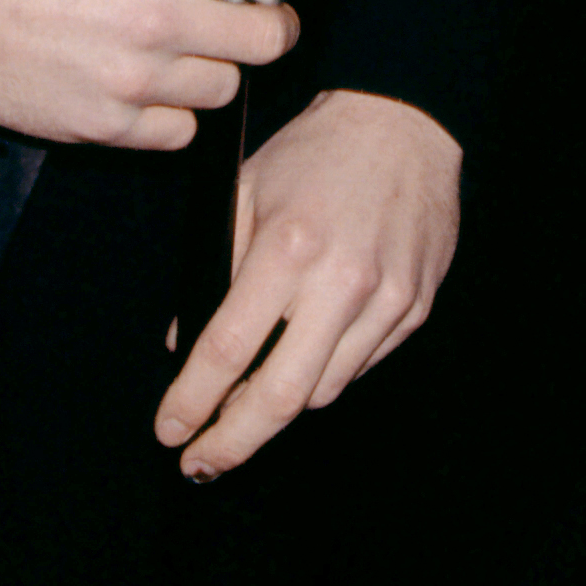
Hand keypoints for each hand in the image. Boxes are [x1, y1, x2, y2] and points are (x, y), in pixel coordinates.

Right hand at [0, 0, 322, 147]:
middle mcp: (157, 17)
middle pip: (270, 39)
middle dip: (270, 25)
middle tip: (252, 17)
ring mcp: (133, 78)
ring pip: (226, 89)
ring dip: (216, 69)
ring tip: (182, 50)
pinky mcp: (106, 125)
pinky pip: (179, 131)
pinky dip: (174, 112)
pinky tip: (148, 85)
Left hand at [155, 89, 460, 474]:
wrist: (405, 122)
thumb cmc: (317, 152)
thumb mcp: (246, 189)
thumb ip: (214, 263)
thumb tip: (185, 344)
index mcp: (288, 248)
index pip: (227, 349)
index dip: (192, 401)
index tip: (170, 430)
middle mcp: (341, 283)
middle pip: (280, 398)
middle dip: (233, 442)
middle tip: (201, 463)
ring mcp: (386, 301)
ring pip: (322, 391)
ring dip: (279, 408)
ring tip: (246, 406)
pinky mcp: (415, 308)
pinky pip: (360, 366)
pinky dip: (324, 373)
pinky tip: (304, 358)